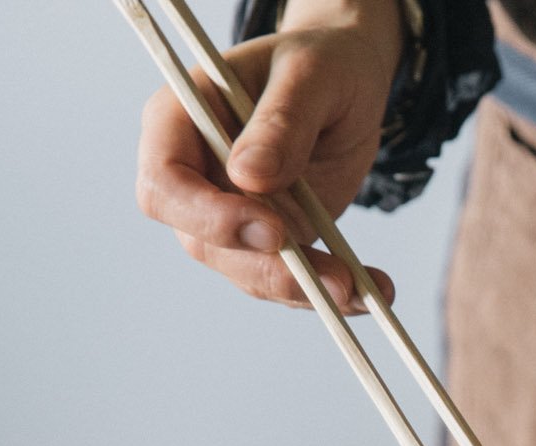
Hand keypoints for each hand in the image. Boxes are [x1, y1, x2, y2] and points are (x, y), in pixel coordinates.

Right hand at [135, 0, 402, 309]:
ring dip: (304, 288)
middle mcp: (196, 175)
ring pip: (247, 271)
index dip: (208, 217)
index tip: (273, 229)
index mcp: (180, 120)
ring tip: (360, 289)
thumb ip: (281, 121)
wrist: (351, 84)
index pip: (164, 185)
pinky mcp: (270, 238)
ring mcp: (230, 212)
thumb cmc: (322, 63)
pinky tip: (371, 292)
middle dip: (266, 268)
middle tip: (332, 281)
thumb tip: (247, 176)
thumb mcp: (311, 74)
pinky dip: (329, 290)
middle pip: (203, 243)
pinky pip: (289, 277)